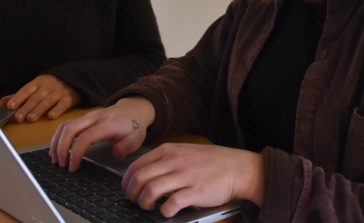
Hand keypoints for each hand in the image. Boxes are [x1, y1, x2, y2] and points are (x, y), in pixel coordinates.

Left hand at [1, 75, 79, 122]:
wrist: (74, 78)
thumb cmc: (50, 86)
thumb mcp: (36, 86)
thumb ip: (20, 95)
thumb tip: (3, 101)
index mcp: (37, 83)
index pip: (26, 90)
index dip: (18, 98)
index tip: (10, 105)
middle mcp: (47, 87)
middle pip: (35, 98)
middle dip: (26, 108)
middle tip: (18, 117)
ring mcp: (58, 92)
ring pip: (47, 101)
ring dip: (38, 110)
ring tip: (30, 119)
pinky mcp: (69, 98)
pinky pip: (62, 104)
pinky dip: (57, 110)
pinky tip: (51, 116)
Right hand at [50, 97, 154, 170]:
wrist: (133, 109)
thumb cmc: (133, 126)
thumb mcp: (137, 138)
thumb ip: (127, 147)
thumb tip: (116, 155)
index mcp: (106, 124)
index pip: (86, 137)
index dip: (76, 153)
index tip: (73, 166)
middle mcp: (93, 118)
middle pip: (70, 129)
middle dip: (61, 148)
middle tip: (60, 164)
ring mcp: (87, 116)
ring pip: (65, 125)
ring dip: (56, 142)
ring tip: (55, 159)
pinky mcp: (83, 118)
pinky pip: (66, 124)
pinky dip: (58, 137)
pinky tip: (57, 149)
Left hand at [123, 143, 264, 216]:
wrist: (236, 167)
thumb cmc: (209, 162)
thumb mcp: (183, 151)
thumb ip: (164, 160)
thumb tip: (144, 174)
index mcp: (168, 151)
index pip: (137, 165)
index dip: (127, 181)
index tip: (127, 190)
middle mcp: (174, 161)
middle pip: (140, 178)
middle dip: (131, 193)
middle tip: (133, 201)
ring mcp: (185, 176)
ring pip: (152, 190)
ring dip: (144, 202)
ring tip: (147, 207)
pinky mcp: (196, 192)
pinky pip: (172, 203)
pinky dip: (164, 210)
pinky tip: (165, 212)